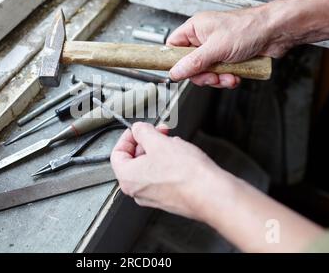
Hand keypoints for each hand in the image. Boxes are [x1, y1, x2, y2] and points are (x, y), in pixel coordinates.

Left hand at [110, 122, 233, 220]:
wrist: (210, 193)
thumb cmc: (185, 173)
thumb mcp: (158, 141)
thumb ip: (142, 132)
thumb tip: (137, 129)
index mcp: (128, 178)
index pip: (117, 153)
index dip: (127, 137)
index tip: (138, 129)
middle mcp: (137, 191)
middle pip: (134, 160)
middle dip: (147, 142)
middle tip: (160, 132)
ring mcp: (153, 197)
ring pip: (150, 167)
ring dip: (159, 151)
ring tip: (174, 143)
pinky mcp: (169, 198)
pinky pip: (162, 177)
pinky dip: (168, 164)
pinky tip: (182, 157)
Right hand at [167, 7, 285, 87]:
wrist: (276, 32)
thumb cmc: (249, 28)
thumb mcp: (216, 48)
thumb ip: (193, 62)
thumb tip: (175, 72)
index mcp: (195, 28)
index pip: (173, 46)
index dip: (174, 61)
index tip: (178, 73)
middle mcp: (204, 38)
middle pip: (190, 65)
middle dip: (203, 75)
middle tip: (212, 76)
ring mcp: (217, 49)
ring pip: (206, 72)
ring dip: (218, 78)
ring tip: (229, 75)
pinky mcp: (228, 58)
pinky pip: (220, 74)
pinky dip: (227, 78)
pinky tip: (236, 75)